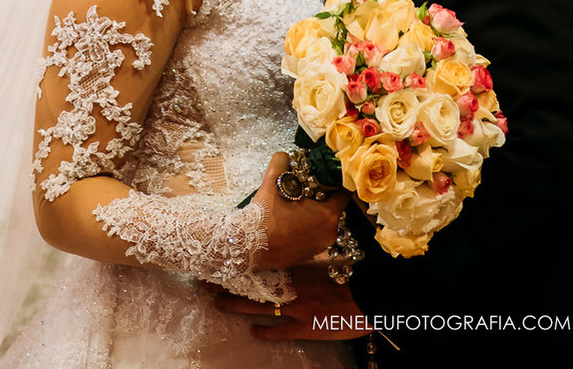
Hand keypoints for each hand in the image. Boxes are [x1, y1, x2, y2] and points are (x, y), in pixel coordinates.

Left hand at [218, 263, 369, 341]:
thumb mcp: (325, 258)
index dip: (237, 263)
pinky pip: (281, 331)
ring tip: (217, 303)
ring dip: (236, 305)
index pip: (258, 264)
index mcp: (294, 267)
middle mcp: (290, 287)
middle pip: (252, 285)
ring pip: (259, 307)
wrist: (367, 296)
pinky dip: (266, 332)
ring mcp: (296, 309)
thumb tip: (292, 240)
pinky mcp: (305, 328)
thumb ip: (306, 253)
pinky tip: (253, 332)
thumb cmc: (348, 274)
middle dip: (228, 283)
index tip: (218, 258)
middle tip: (205, 282)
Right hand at [251, 151, 345, 269]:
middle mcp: (329, 233)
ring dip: (313, 212)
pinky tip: (290, 219)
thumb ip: (282, 161)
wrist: (250, 246)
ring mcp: (320, 247)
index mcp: (327, 215)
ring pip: (323, 221)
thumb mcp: (273, 180)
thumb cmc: (266, 215)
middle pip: (332, 207)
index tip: (321, 175)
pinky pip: (314, 234)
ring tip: (294, 204)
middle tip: (303, 187)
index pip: (343, 193)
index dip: (333, 181)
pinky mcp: (310, 255)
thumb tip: (287, 156)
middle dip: (321, 196)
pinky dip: (307, 226)